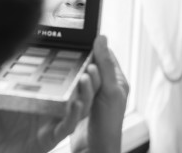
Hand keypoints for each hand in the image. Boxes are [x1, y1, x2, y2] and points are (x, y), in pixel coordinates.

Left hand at [0, 70, 99, 152]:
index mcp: (43, 93)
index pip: (65, 76)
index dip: (78, 63)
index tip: (85, 48)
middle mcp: (52, 106)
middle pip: (79, 89)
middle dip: (89, 75)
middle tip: (92, 60)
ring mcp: (52, 121)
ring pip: (80, 106)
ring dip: (86, 92)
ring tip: (86, 78)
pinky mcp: (50, 137)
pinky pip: (67, 126)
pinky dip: (73, 115)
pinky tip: (76, 104)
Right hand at [71, 35, 129, 152]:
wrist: (95, 149)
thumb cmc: (108, 123)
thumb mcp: (109, 90)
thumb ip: (105, 65)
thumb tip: (102, 39)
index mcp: (118, 81)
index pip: (107, 57)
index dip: (96, 47)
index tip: (82, 39)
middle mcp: (107, 87)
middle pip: (94, 66)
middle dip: (83, 60)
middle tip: (70, 55)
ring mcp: (94, 96)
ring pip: (83, 77)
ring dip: (75, 73)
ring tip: (66, 70)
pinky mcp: (82, 104)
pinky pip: (75, 89)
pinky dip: (70, 85)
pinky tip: (63, 83)